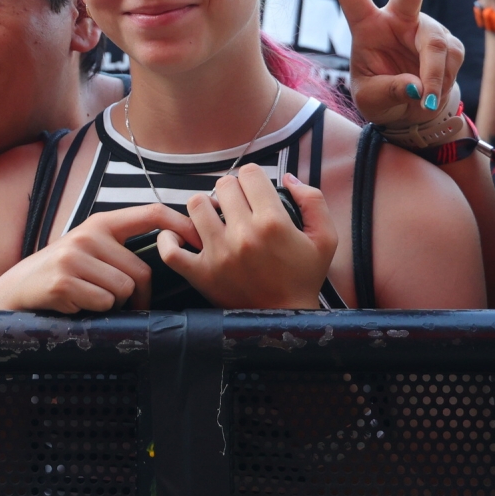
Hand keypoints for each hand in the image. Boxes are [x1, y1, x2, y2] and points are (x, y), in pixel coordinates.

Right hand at [0, 204, 193, 312]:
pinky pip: (104, 304)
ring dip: (113, 305)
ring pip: (124, 291)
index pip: (151, 213)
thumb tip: (172, 253)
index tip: (199, 240)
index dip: (180, 224)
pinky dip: (95, 311)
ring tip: (87, 299)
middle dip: (137, 297)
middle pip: (141, 272)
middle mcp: (89, 234)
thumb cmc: (61, 275)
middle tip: (116, 304)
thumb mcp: (89, 251)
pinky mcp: (64, 281)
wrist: (15, 292)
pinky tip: (75, 305)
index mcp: (101, 223)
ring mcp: (75, 256)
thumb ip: (120, 250)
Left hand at [168, 167, 337, 308]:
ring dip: (206, 207)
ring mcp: (217, 254)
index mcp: (272, 222)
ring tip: (217, 219)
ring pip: (196, 205)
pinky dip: (170, 238)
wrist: (284, 322)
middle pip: (223, 185)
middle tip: (240, 207)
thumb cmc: (304, 278)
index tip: (257, 192)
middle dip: (233, 191)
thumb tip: (288, 178)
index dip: (254, 179)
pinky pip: (170, 249)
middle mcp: (242, 235)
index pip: (250, 173)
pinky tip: (182, 235)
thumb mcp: (324, 239)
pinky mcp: (200, 274)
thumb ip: (313, 201)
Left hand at [320, 0, 465, 129]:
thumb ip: (390, 91)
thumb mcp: (372, 100)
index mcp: (367, 25)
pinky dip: (442, 85)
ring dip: (433, 79)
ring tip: (424, 101)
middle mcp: (398, 19)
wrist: (410, 111)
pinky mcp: (449, 41)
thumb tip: (418, 85)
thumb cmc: (381, 98)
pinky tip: (433, 95)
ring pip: (437, 46)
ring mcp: (426, 28)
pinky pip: (451, 61)